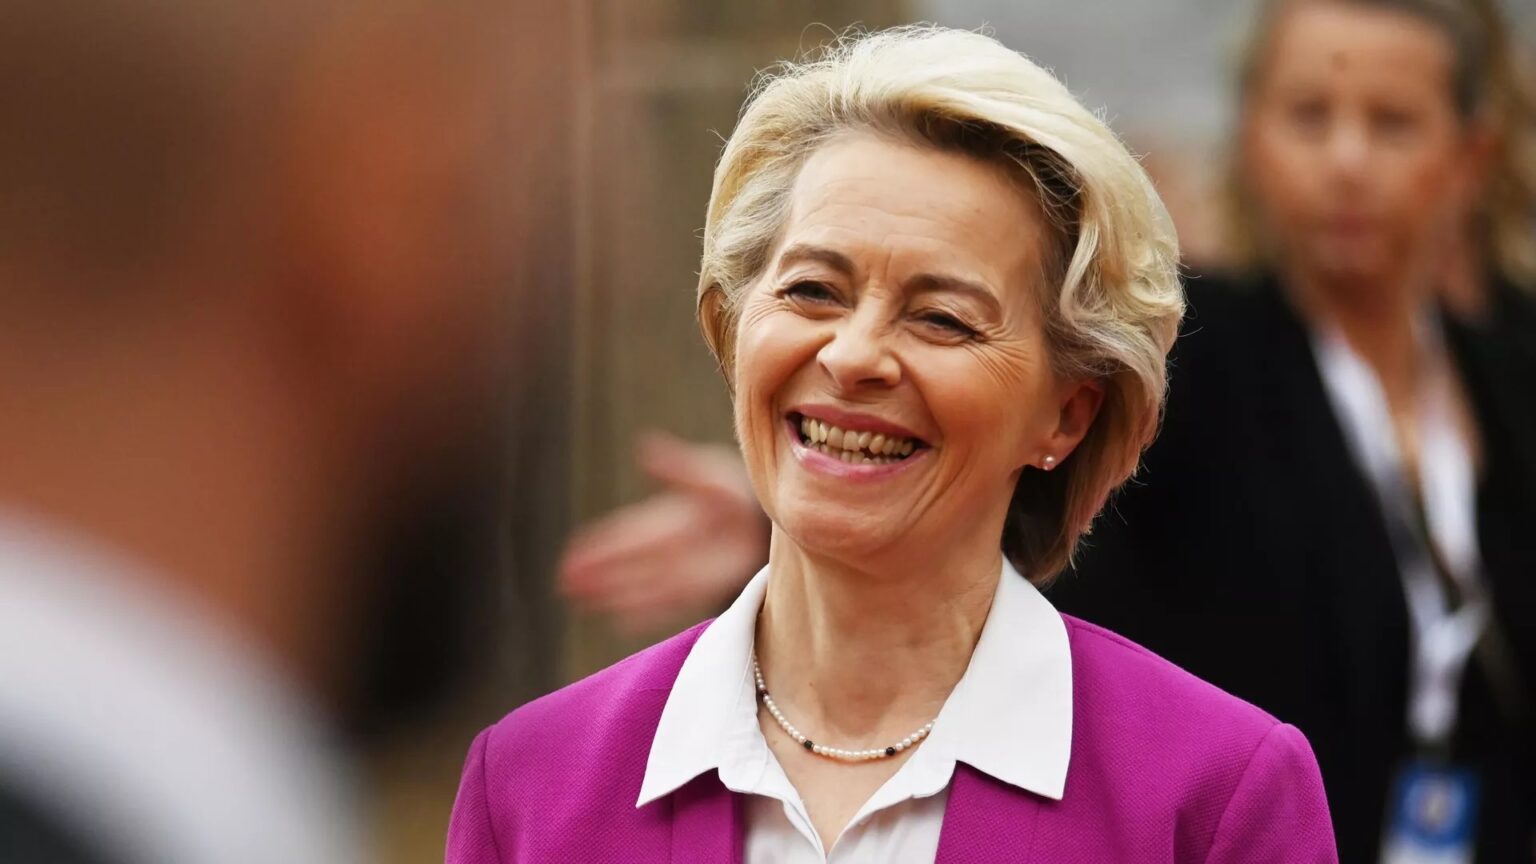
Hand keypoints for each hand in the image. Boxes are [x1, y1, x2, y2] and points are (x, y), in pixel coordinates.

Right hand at [560, 431, 768, 633]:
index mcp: (663, 520)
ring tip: (580, 601)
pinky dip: (644, 612)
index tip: (574, 555)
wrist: (763, 523)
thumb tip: (644, 447)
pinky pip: (667, 604)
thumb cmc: (734, 493)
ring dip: (611, 593)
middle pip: (625, 564)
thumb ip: (677, 467)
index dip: (600, 545)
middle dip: (596, 573)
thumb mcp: (708, 473)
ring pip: (639, 586)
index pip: (625, 535)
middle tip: (564, 582)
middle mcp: (666, 549)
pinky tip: (620, 622)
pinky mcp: (699, 590)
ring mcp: (681, 572)